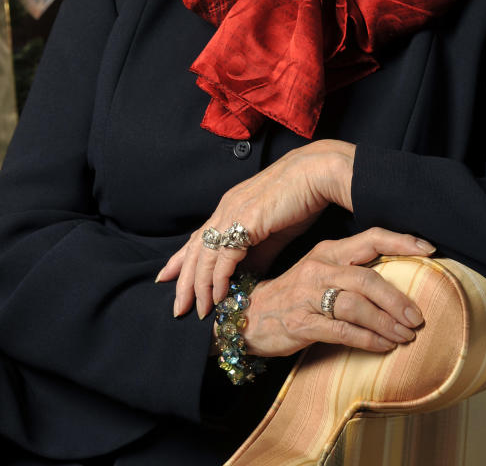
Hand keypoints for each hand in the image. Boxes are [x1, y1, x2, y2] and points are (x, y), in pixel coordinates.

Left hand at [159, 139, 429, 319]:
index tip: (167, 279)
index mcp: (230, 208)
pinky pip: (224, 256)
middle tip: (177, 308)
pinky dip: (218, 279)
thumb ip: (257, 254)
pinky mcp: (245, 221)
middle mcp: (225, 209)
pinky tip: (217, 297)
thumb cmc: (300, 199)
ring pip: (205, 255)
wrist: (318, 174)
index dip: (181, 260)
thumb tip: (245, 279)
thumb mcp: (273, 233)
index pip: (199, 238)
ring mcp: (233, 212)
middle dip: (183, 281)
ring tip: (197, 311)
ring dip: (199, 286)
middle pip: (195, 249)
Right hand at [241, 229, 432, 358]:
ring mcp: (310, 294)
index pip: (370, 238)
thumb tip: (395, 283)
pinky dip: (368, 340)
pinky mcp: (303, 322)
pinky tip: (384, 346)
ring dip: (387, 323)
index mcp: (328, 251)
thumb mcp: (320, 273)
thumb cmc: (293, 296)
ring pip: (357, 305)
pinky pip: (343, 331)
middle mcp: (320, 267)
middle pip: (367, 278)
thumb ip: (351, 273)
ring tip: (406, 336)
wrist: (248, 316)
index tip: (430, 250)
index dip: (401, 242)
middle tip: (418, 317)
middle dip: (397, 299)